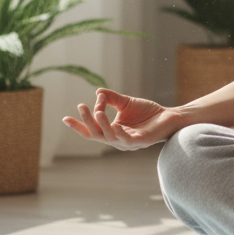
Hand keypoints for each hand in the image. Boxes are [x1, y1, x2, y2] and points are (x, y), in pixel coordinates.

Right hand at [62, 88, 177, 149]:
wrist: (168, 116)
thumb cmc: (147, 112)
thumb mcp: (125, 103)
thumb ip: (111, 99)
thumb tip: (97, 92)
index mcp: (111, 131)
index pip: (91, 130)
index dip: (78, 125)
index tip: (64, 118)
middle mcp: (117, 140)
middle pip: (96, 134)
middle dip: (87, 121)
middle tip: (81, 107)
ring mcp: (128, 142)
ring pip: (109, 137)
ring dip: (102, 124)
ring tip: (97, 111)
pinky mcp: (140, 142)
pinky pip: (127, 140)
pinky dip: (119, 133)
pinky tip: (116, 125)